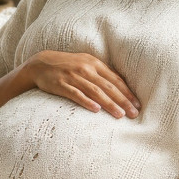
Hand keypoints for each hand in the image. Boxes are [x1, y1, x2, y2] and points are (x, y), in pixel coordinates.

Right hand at [23, 51, 139, 118]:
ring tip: (120, 115)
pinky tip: (96, 110)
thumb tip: (120, 87)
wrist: (40, 64)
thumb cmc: (67, 66)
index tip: (137, 104)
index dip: (127, 92)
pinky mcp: (61, 85)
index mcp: (94, 63)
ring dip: (109, 104)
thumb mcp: (85, 63)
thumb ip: (100, 73)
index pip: (115, 79)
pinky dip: (86, 102)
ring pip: (95, 91)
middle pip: (108, 86)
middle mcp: (85, 69)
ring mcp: (73, 76)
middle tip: (134, 113)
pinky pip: (76, 94)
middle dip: (123, 101)